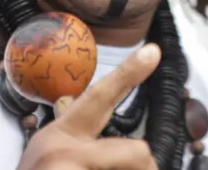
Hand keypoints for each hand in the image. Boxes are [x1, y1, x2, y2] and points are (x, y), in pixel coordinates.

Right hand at [16, 43, 161, 169]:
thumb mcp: (52, 160)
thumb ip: (86, 149)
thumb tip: (140, 154)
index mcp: (62, 135)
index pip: (99, 97)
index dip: (128, 73)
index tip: (154, 50)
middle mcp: (63, 148)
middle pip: (139, 151)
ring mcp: (67, 168)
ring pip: (138, 169)